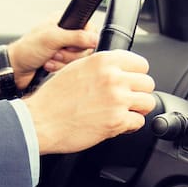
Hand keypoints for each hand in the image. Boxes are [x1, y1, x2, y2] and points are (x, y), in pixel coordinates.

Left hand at [7, 20, 97, 89]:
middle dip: (69, 54)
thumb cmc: (26, 50)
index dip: (84, 40)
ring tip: (49, 59)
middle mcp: (65, 34)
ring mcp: (63, 49)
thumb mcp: (52, 39)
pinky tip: (47, 65)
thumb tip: (94, 39)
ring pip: (78, 60)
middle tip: (56, 52)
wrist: (14, 69)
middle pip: (85, 47)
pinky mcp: (61, 63)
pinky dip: (59, 69)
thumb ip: (76, 37)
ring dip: (62, 62)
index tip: (72, 46)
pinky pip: (70, 68)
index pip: (89, 28)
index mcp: (64, 21)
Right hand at [22, 50, 154, 154]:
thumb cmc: (52, 99)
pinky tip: (117, 124)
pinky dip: (130, 125)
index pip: (140, 64)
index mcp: (104, 61)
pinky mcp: (116, 121)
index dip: (136, 75)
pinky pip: (138, 122)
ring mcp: (117, 100)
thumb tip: (117, 70)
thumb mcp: (75, 69)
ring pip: (147, 102)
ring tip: (123, 112)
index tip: (131, 82)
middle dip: (138, 92)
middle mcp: (113, 78)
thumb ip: (99, 66)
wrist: (40, 121)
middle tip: (126, 100)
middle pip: (147, 83)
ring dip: (137, 109)